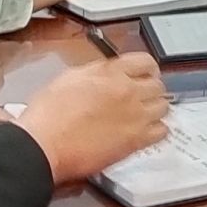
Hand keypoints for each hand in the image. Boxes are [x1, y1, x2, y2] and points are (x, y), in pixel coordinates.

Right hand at [16, 55, 170, 182]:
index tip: (143, 75)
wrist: (44, 145)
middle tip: (141, 98)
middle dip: (150, 90)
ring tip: (143, 115)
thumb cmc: (48, 113)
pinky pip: (161, 131)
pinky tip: (145, 133)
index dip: (146, 69)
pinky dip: (156, 131)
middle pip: (157, 85)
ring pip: (163, 106)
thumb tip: (107, 74)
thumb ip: (96, 72)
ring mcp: (135, 116)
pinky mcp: (135, 140)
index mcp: (111, 72)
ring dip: (154, 109)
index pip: (145, 61)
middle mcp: (128, 90)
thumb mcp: (70, 78)